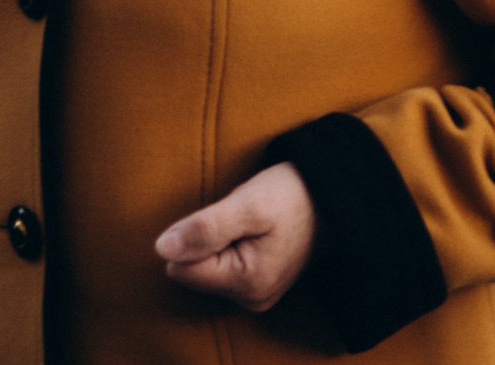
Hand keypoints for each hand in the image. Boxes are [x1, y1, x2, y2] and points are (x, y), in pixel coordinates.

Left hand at [155, 162, 315, 312]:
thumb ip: (204, 228)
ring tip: (250, 223)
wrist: (332, 197)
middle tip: (240, 218)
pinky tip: (253, 232)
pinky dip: (230, 245)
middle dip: (207, 239)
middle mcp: (251, 299)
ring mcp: (256, 294)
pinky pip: (223, 267)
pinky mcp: (258, 284)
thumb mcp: (247, 205)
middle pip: (194, 269)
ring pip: (207, 267)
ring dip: (219, 240)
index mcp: (247, 284)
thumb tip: (162, 249)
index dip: (194, 235)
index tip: (225, 218)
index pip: (183, 268)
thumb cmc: (292, 196)